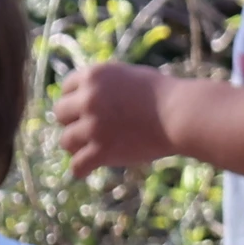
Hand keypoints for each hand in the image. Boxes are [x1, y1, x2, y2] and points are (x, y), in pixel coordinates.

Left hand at [55, 60, 176, 177]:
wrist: (183, 114)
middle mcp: (88, 99)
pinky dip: (82, 168)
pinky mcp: (101, 150)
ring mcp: (93, 126)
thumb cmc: (164, 95)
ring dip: (78, 145)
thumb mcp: (129, 77)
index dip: (77, 99)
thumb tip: (81, 102)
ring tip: (96, 146)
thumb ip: (104, 86)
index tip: (89, 108)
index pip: (66, 88)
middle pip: (60, 114)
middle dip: (74, 120)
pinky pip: (77, 165)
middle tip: (93, 128)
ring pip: (66, 141)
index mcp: (95, 76)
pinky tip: (89, 168)